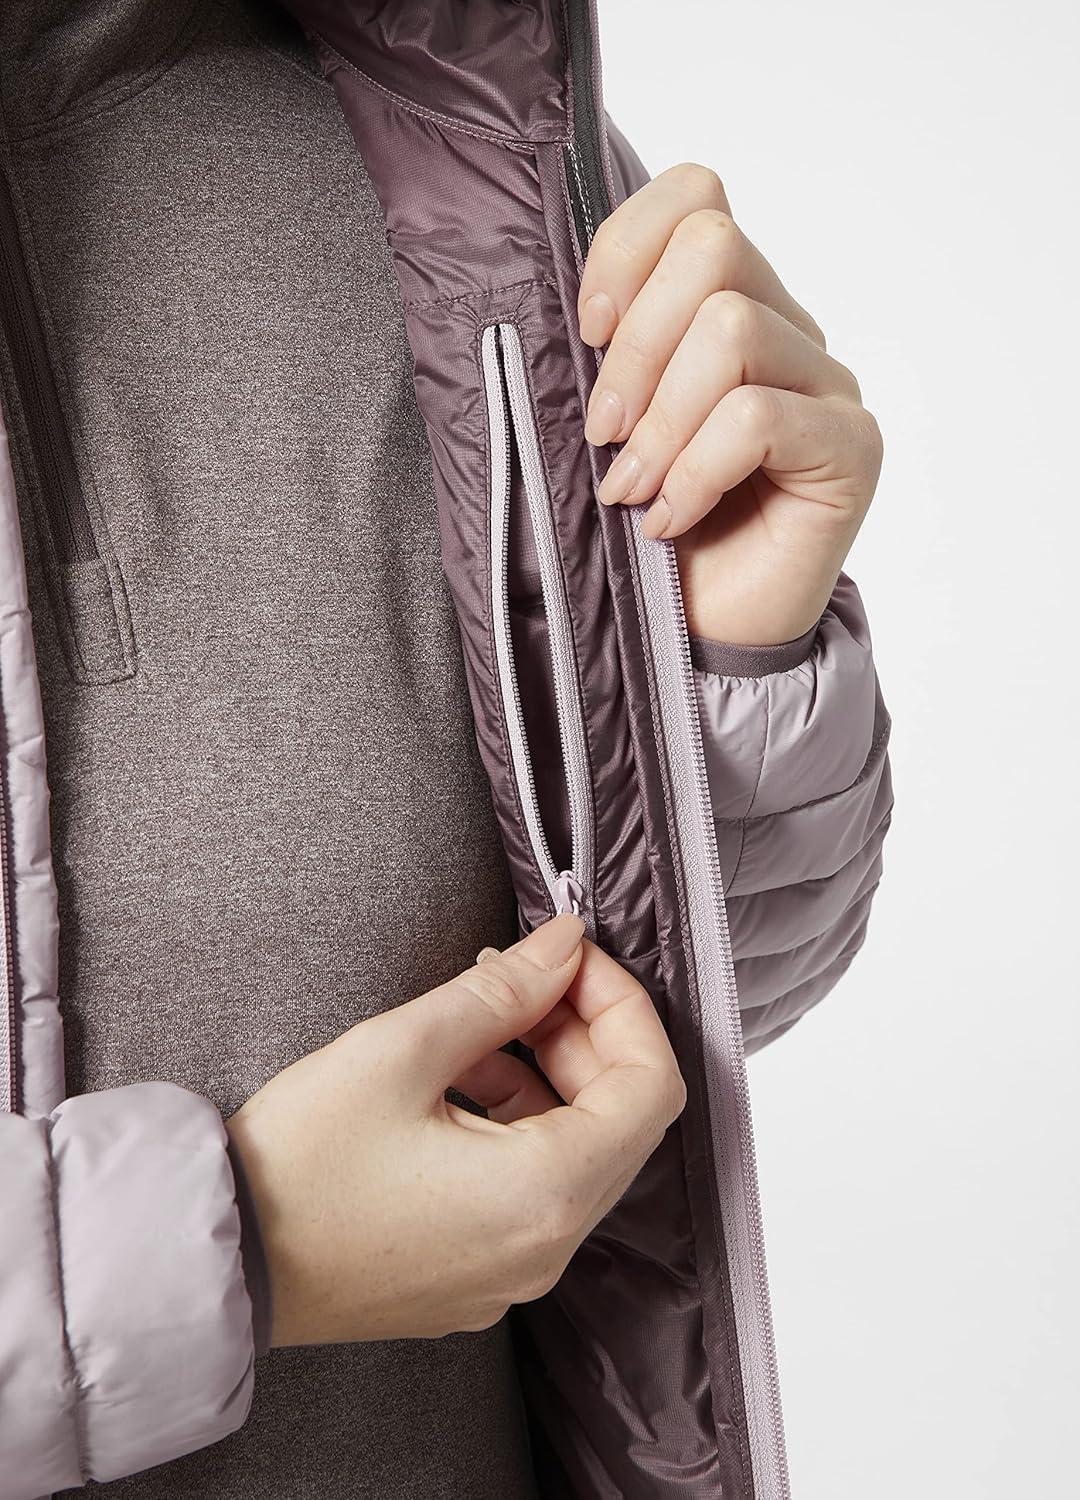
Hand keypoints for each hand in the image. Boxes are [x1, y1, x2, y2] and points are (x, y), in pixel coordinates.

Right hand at [226, 914, 684, 1344]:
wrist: (214, 1261)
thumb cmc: (297, 1164)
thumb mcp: (401, 1050)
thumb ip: (502, 991)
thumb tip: (564, 946)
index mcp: (545, 1194)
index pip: (652, 1086)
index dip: (623, 1005)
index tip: (574, 957)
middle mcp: (546, 1248)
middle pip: (621, 1121)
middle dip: (583, 1032)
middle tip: (526, 976)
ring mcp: (513, 1273)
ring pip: (577, 1153)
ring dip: (547, 1074)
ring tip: (483, 1019)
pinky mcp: (477, 1277)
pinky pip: (534, 1189)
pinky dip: (519, 1122)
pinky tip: (463, 1076)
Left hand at [579, 163, 882, 646]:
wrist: (701, 635)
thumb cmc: (649, 527)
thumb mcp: (611, 425)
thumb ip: (608, 353)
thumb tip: (572, 308)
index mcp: (732, 304)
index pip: (697, 196)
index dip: (625, 247)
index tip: (584, 333)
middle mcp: (790, 331)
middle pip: (713, 250)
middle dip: (634, 347)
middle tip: (604, 434)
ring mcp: (828, 388)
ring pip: (732, 331)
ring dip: (659, 421)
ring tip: (632, 489)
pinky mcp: (851, 448)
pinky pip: (756, 417)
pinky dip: (693, 471)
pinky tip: (669, 519)